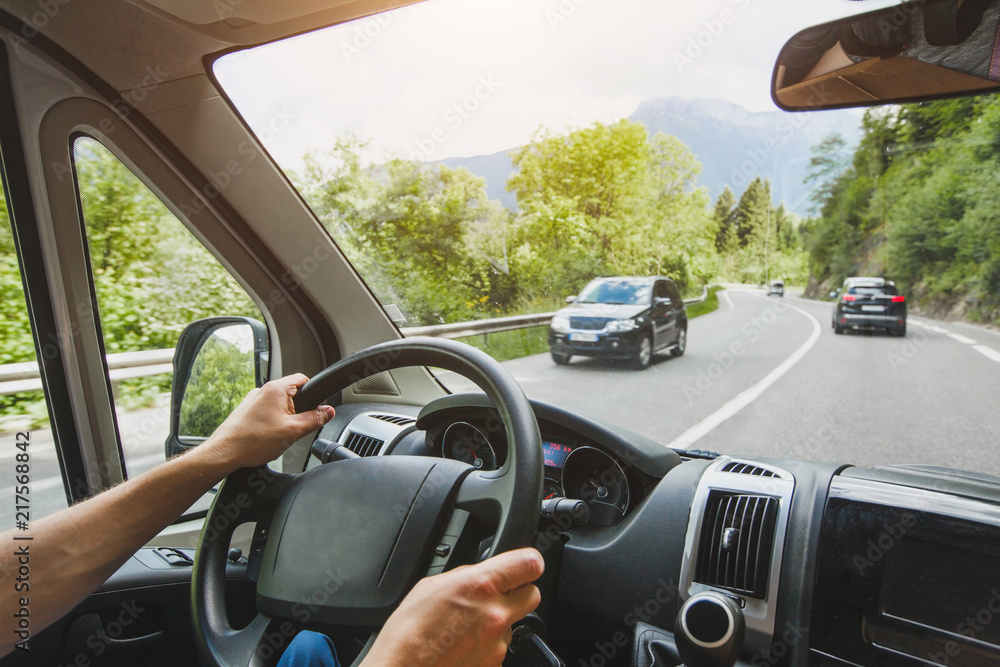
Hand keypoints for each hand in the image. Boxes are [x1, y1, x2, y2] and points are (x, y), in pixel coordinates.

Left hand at [203, 373, 334, 470]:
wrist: (224, 452)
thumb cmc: (253, 441)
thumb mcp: (293, 431)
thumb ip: (315, 419)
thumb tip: (328, 411)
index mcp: (276, 389)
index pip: (303, 379)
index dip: (314, 393)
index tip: (316, 407)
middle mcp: (263, 390)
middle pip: (292, 394)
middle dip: (299, 410)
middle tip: (296, 427)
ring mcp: (253, 400)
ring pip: (279, 405)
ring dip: (285, 418)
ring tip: (279, 435)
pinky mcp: (247, 411)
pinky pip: (267, 413)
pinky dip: (272, 423)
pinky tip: (268, 438)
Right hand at [363, 548, 543, 666]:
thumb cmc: (409, 632)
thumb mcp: (432, 585)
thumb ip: (466, 576)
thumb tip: (481, 574)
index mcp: (481, 586)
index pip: (530, 564)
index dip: (528, 563)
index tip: (523, 566)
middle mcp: (496, 614)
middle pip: (532, 595)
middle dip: (518, 594)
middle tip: (496, 597)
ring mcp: (498, 644)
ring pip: (513, 624)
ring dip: (497, 623)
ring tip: (465, 628)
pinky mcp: (495, 665)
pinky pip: (499, 649)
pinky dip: (486, 647)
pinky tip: (463, 646)